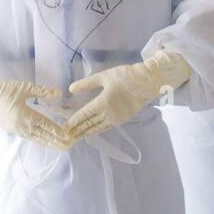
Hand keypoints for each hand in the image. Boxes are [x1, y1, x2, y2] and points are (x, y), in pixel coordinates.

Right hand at [0, 63, 71, 149]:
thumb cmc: (2, 91)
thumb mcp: (23, 88)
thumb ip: (41, 91)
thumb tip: (58, 93)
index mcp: (26, 116)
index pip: (46, 125)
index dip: (58, 131)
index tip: (69, 136)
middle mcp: (23, 126)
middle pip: (44, 136)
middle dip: (57, 141)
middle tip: (71, 145)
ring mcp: (18, 130)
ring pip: (38, 138)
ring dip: (51, 142)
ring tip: (62, 147)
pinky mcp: (15, 130)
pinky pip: (32, 137)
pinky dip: (42, 140)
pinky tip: (47, 141)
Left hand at [66, 49, 191, 141]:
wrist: (147, 82)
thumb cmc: (125, 76)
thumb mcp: (103, 76)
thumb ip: (86, 84)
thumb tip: (71, 89)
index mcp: (103, 102)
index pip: (84, 114)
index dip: (74, 121)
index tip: (65, 127)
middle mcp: (109, 113)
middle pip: (90, 124)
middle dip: (78, 130)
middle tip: (67, 136)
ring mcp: (117, 118)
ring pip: (98, 128)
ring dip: (87, 132)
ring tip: (77, 136)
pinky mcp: (124, 119)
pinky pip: (107, 127)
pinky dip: (98, 130)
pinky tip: (93, 131)